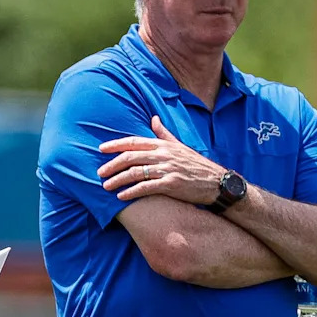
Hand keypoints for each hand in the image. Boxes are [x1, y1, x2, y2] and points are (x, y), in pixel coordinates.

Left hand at [98, 116, 223, 204]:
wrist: (216, 182)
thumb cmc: (196, 165)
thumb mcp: (180, 146)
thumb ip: (164, 134)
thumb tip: (153, 119)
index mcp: (164, 145)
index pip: (134, 141)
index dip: (116, 144)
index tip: (101, 149)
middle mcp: (164, 155)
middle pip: (131, 157)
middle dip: (112, 164)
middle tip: (99, 173)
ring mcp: (168, 169)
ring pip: (135, 172)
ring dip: (118, 180)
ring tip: (106, 186)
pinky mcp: (171, 184)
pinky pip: (146, 188)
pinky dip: (132, 192)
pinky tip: (121, 197)